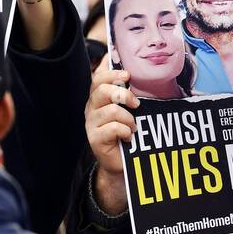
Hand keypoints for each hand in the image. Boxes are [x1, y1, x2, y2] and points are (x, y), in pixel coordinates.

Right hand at [85, 65, 137, 215]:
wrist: (123, 161)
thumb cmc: (128, 130)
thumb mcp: (131, 109)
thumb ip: (131, 91)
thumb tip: (141, 72)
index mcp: (99, 96)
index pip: (99, 77)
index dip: (111, 73)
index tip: (128, 75)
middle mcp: (92, 107)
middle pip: (101, 90)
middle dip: (123, 94)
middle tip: (136, 103)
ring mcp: (91, 123)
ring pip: (110, 110)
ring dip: (128, 118)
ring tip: (134, 126)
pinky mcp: (95, 138)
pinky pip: (112, 128)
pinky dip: (125, 131)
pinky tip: (129, 136)